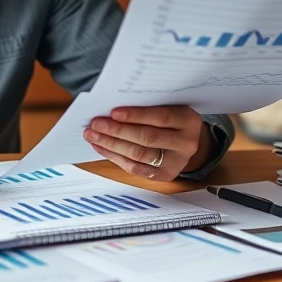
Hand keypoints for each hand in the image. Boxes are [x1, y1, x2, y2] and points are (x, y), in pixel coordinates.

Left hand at [83, 106, 212, 180]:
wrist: (187, 141)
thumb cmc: (172, 118)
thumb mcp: (169, 106)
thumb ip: (148, 106)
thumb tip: (112, 109)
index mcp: (188, 121)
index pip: (161, 117)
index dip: (136, 115)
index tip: (113, 113)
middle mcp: (186, 143)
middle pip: (147, 138)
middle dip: (117, 131)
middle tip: (95, 124)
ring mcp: (176, 162)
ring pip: (139, 155)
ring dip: (111, 145)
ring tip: (92, 135)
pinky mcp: (164, 175)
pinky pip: (136, 168)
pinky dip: (115, 157)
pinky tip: (101, 147)